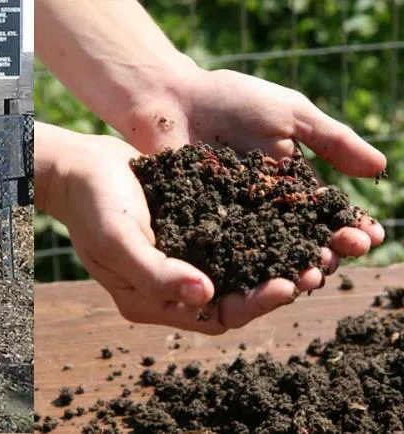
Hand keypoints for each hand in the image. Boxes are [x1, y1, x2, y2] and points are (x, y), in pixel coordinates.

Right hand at [37, 122, 340, 333]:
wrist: (79, 165)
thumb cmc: (92, 205)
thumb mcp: (118, 240)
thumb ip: (156, 272)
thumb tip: (204, 295)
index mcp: (151, 300)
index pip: (214, 316)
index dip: (253, 305)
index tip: (286, 285)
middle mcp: (173, 284)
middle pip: (236, 296)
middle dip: (277, 285)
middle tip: (316, 267)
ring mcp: (185, 255)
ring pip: (242, 267)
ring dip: (278, 258)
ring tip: (315, 245)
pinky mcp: (194, 227)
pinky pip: (236, 236)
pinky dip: (265, 230)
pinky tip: (292, 214)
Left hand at [123, 68, 384, 283]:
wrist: (170, 98)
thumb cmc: (231, 100)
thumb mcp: (290, 115)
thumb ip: (332, 141)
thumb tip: (381, 167)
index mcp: (291, 184)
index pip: (327, 212)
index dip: (351, 226)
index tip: (372, 237)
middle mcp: (264, 208)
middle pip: (301, 238)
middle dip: (327, 250)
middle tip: (342, 257)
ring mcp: (232, 219)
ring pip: (268, 251)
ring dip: (292, 265)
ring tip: (311, 275)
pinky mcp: (200, 226)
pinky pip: (226, 250)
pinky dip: (246, 264)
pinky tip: (264, 276)